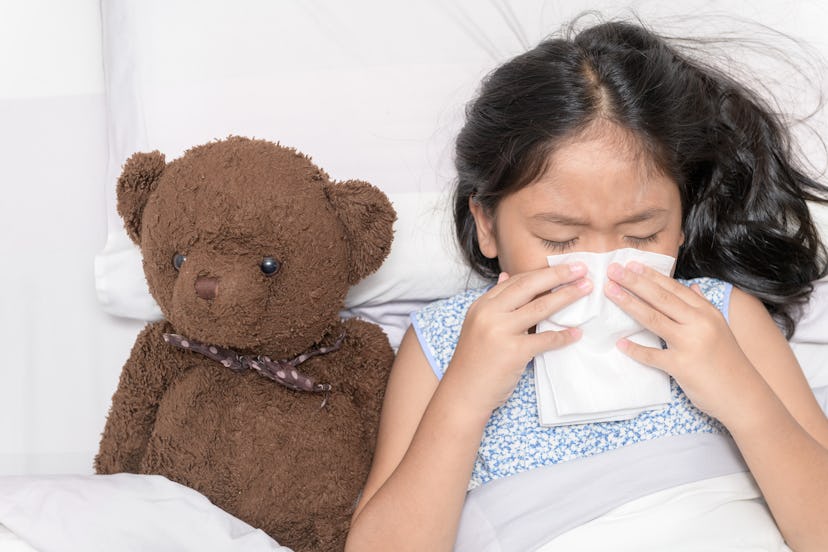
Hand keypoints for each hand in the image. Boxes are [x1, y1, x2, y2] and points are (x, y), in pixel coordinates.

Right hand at [447, 264, 590, 413]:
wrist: (463, 393)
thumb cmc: (474, 362)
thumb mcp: (478, 325)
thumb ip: (495, 303)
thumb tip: (506, 276)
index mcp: (481, 305)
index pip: (515, 281)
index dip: (541, 273)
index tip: (563, 268)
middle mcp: (489, 313)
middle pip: (529, 286)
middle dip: (557, 275)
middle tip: (581, 268)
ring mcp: (500, 331)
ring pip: (540, 307)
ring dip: (567, 296)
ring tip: (586, 289)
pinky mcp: (513, 352)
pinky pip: (545, 339)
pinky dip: (563, 336)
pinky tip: (576, 333)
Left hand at [605, 261, 753, 418]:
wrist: (745, 395)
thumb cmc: (729, 361)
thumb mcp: (720, 328)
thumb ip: (703, 306)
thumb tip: (692, 287)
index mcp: (706, 312)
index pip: (674, 288)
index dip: (651, 275)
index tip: (631, 264)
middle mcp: (699, 324)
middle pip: (660, 298)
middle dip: (634, 281)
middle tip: (613, 270)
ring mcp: (690, 344)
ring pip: (653, 319)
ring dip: (629, 304)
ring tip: (610, 292)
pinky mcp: (682, 366)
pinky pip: (652, 355)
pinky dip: (635, 349)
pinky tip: (620, 343)